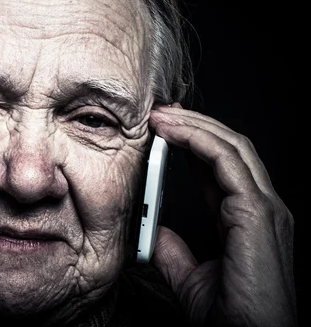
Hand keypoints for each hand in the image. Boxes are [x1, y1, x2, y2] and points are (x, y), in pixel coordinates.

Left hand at [148, 104, 296, 326]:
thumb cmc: (229, 315)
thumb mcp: (190, 276)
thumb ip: (174, 251)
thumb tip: (154, 231)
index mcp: (247, 217)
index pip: (222, 165)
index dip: (193, 142)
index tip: (163, 129)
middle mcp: (262, 206)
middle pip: (230, 148)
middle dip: (194, 124)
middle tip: (160, 112)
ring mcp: (264, 208)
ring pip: (232, 147)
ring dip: (194, 125)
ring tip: (161, 115)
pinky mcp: (258, 214)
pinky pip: (228, 162)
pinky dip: (199, 141)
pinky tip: (172, 133)